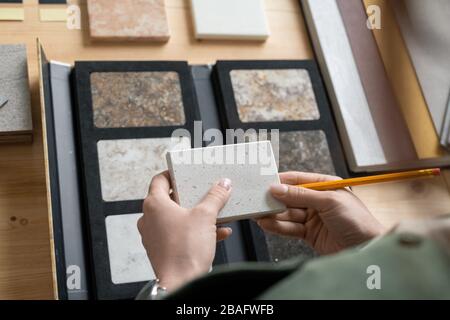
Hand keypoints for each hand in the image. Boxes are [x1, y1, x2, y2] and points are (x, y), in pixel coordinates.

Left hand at [137, 171, 232, 291]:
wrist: (181, 283)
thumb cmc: (184, 251)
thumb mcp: (206, 216)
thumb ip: (215, 197)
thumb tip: (222, 185)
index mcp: (154, 204)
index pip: (159, 180)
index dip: (173, 174)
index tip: (185, 173)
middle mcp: (149, 219)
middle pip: (170, 199)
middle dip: (192, 197)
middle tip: (204, 194)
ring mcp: (154, 235)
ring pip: (177, 218)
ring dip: (197, 216)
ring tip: (215, 215)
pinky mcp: (162, 250)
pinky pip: (180, 234)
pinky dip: (196, 232)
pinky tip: (217, 234)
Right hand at [256, 172, 385, 254]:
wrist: (367, 248)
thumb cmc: (356, 220)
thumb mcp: (328, 201)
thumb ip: (300, 195)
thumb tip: (277, 188)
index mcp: (325, 186)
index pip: (298, 180)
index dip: (281, 181)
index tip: (264, 182)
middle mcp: (317, 200)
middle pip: (290, 198)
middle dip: (274, 200)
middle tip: (257, 200)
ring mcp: (312, 217)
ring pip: (288, 214)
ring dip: (273, 214)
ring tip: (258, 214)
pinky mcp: (309, 233)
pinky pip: (290, 228)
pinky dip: (278, 226)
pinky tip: (266, 224)